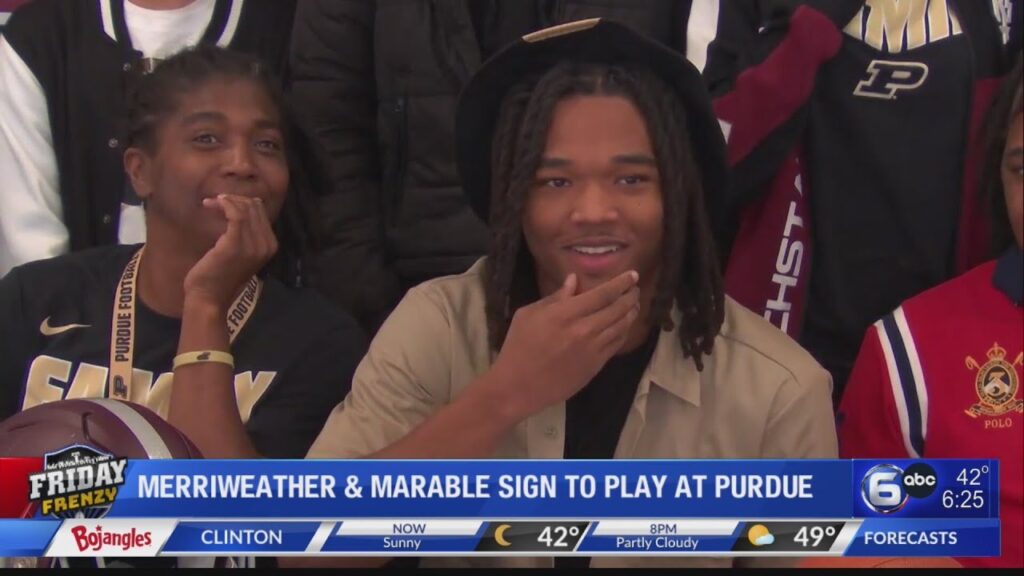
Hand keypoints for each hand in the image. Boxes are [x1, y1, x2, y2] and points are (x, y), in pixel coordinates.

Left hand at [183, 194, 277, 310]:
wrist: (210, 298)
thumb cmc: (221, 277)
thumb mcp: (242, 254)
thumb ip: (247, 236)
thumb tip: (245, 209)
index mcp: (270, 246)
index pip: (261, 212)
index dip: (243, 202)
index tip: (225, 203)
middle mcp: (266, 245)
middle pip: (255, 208)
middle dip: (234, 199)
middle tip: (216, 201)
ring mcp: (252, 245)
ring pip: (245, 209)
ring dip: (226, 200)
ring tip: (211, 202)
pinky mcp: (235, 245)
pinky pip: (235, 215)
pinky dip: (224, 204)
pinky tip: (212, 204)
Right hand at [487, 270, 640, 419]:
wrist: (518, 386)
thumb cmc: (518, 347)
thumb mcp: (528, 314)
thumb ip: (555, 297)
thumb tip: (574, 280)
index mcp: (565, 314)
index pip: (602, 294)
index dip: (620, 283)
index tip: (632, 275)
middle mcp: (584, 330)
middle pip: (617, 309)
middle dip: (630, 296)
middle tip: (636, 288)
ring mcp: (593, 349)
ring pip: (621, 326)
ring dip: (631, 313)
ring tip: (635, 304)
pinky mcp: (596, 366)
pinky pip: (617, 344)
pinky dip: (624, 331)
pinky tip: (625, 325)